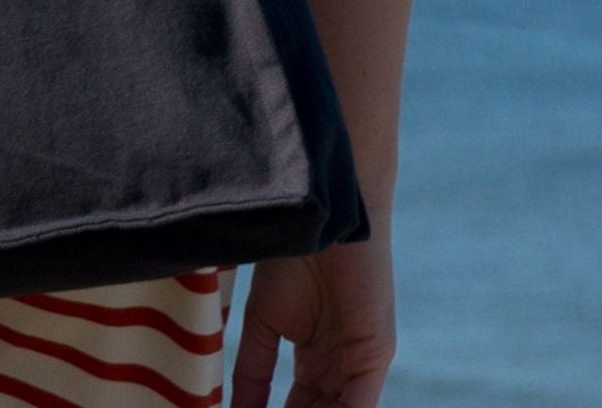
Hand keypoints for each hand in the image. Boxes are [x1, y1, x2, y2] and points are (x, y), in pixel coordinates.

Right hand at [229, 230, 395, 407]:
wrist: (321, 213)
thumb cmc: (291, 252)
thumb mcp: (261, 320)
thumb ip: (250, 366)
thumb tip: (227, 402)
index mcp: (314, 352)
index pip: (292, 405)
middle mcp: (339, 364)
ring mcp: (359, 362)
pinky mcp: (374, 355)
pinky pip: (357, 406)